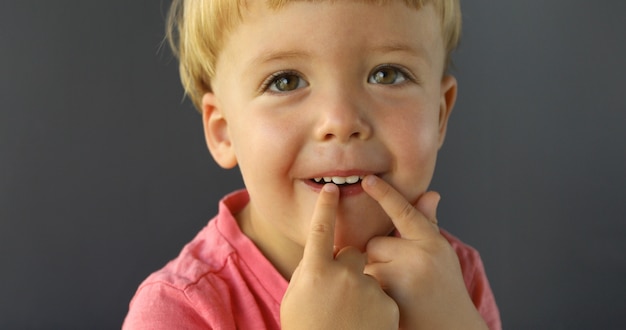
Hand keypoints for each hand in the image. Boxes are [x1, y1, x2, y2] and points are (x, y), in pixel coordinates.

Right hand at [281, 183, 398, 329]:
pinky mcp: (387, 304)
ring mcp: (367, 288)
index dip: (325, 208)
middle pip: (352, 252)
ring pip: (368, 274)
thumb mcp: (296, 300)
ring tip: (350, 315)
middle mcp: (342, 274)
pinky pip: (381, 292)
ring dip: (362, 287)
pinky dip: (375, 303)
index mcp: (315, 272)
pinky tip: (364, 322)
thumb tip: (320, 255)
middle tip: (339, 291)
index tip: (332, 190)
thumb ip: (309, 272)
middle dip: (349, 264)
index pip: (320, 230)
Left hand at [362, 175, 486, 329]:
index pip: (404, 212)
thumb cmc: (444, 287)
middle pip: (375, 243)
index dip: (384, 194)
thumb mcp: (441, 253)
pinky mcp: (387, 298)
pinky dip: (369, 290)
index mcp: (432, 242)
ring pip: (367, 263)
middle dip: (380, 256)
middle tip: (399, 274)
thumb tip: (430, 194)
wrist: (450, 327)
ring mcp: (402, 278)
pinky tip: (389, 299)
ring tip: (397, 289)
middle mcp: (419, 257)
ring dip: (373, 273)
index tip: (367, 180)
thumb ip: (428, 224)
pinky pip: (364, 283)